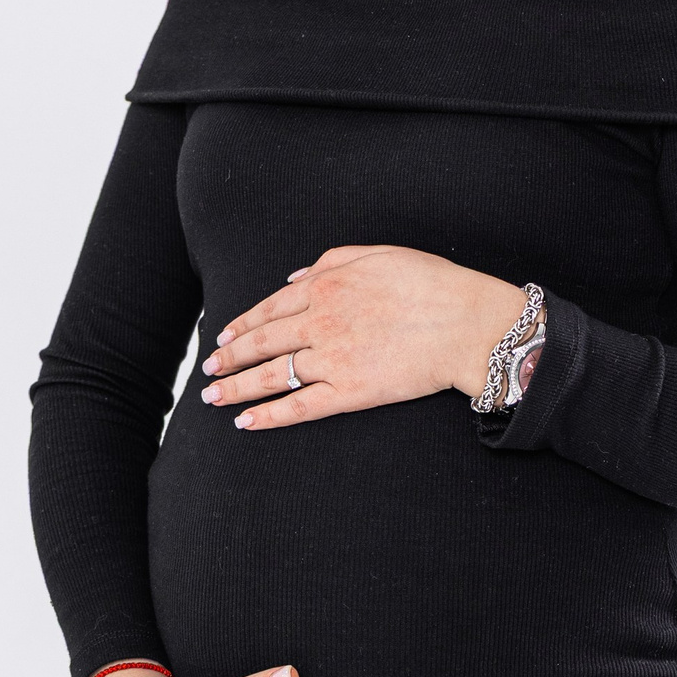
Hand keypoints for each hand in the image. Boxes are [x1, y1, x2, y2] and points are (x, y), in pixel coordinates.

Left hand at [199, 245, 526, 432]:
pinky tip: (246, 422)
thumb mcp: (378, 254)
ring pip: (271, 375)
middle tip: (209, 369)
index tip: (224, 335)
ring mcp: (332, 359)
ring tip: (213, 397)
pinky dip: (268, 415)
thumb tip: (294, 278)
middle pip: (262, 342)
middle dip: (230, 357)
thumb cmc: (432, 284)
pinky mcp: (349, 392)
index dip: (243, 324)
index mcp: (326, 286)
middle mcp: (320, 322)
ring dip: (237, 387)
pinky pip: (299, 407)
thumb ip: (331, 262)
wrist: (467, 323)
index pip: (270, 308)